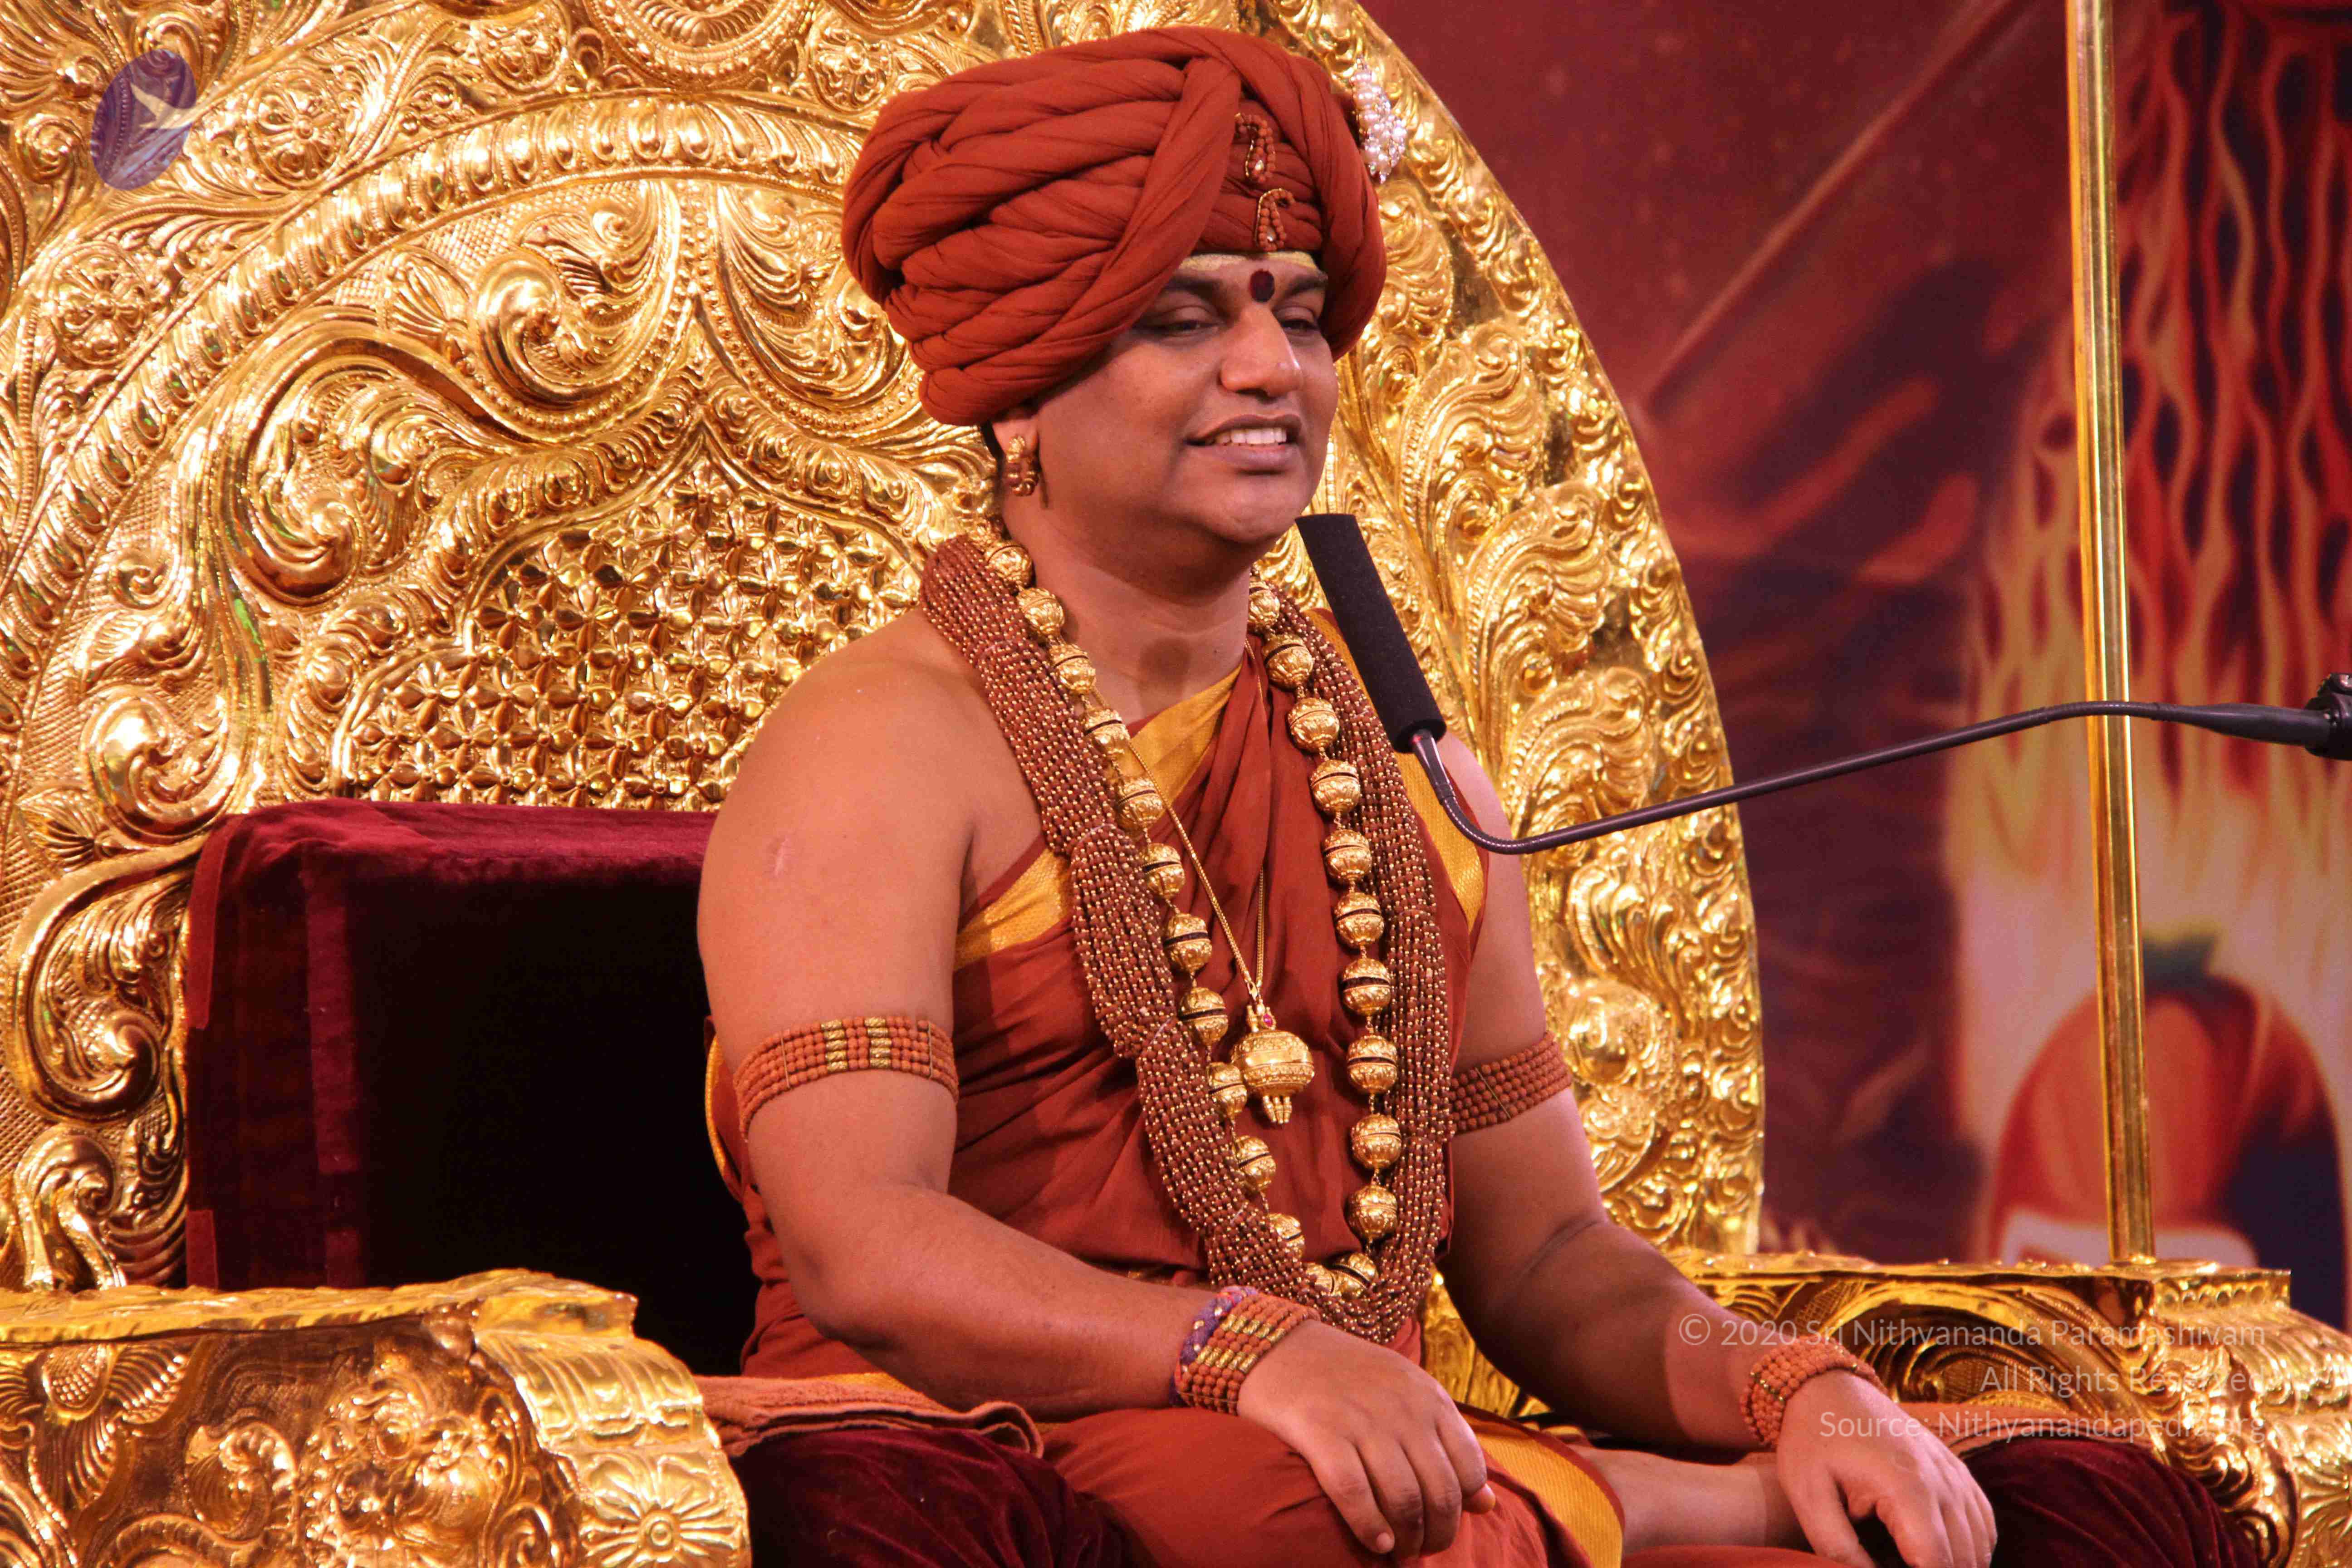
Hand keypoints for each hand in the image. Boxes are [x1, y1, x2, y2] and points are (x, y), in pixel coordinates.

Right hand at [1235, 1321, 1498, 1558]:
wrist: (1278, 1345)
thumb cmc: (1346, 1376)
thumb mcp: (1407, 1394)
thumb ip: (1446, 1443)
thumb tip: (1488, 1505)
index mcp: (1428, 1397)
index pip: (1469, 1469)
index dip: (1461, 1510)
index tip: (1442, 1525)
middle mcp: (1402, 1408)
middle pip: (1440, 1492)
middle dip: (1437, 1533)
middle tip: (1420, 1549)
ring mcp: (1361, 1420)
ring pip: (1404, 1499)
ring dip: (1407, 1539)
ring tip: (1398, 1551)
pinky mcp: (1320, 1432)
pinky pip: (1355, 1494)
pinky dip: (1370, 1527)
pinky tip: (1375, 1543)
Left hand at [1773, 1373, 1995, 1567]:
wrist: (1828, 1388)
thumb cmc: (1813, 1442)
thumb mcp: (1809, 1497)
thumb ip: (1839, 1549)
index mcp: (1908, 1487)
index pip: (1937, 1564)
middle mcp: (1944, 1480)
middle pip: (1964, 1560)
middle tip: (1891, 1560)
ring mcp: (1957, 1473)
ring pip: (1980, 1546)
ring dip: (1954, 1564)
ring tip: (1908, 1559)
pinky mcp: (1959, 1470)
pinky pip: (1983, 1523)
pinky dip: (1969, 1547)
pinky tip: (1935, 1554)